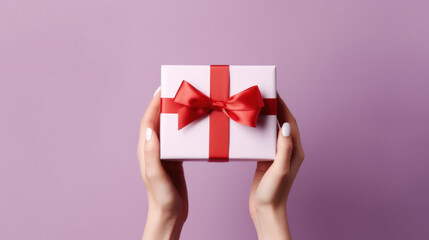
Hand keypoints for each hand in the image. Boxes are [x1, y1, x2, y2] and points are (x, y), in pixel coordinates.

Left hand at [137, 88, 187, 239]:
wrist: (170, 214)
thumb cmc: (162, 197)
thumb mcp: (156, 175)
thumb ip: (151, 153)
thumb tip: (150, 129)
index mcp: (146, 150)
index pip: (148, 122)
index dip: (153, 104)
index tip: (162, 89)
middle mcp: (153, 149)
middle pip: (157, 121)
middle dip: (164, 105)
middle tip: (177, 92)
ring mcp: (163, 154)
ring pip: (168, 128)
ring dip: (174, 115)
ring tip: (186, 103)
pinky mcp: (174, 159)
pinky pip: (177, 139)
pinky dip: (183, 128)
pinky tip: (193, 124)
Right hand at [249, 94, 304, 239]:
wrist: (266, 211)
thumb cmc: (275, 193)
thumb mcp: (280, 169)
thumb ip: (284, 148)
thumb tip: (286, 126)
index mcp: (295, 151)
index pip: (291, 123)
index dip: (283, 106)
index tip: (275, 93)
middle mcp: (287, 151)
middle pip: (282, 124)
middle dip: (274, 109)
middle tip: (263, 96)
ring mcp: (276, 155)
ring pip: (271, 131)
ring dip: (265, 118)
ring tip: (254, 106)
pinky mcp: (265, 160)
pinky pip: (262, 141)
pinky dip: (257, 131)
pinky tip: (248, 126)